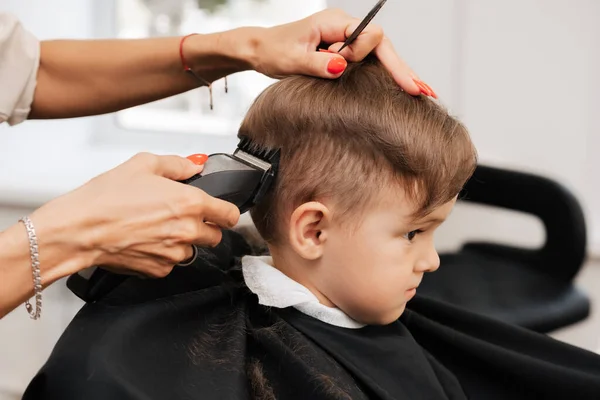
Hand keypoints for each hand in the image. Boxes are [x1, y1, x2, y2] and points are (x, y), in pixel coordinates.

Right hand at [31, 153, 239, 277]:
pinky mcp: (158, 270)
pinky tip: (144, 241)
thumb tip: (195, 165)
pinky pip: (170, 264)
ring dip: (182, 242)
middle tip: (181, 217)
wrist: (78, 230)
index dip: (226, 212)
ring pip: (192, 251)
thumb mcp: (143, 164)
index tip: (220, 211)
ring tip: (156, 228)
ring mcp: (174, 253)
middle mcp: (187, 231)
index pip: (230, 215)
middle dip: (204, 227)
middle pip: (215, 236)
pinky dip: (162, 255)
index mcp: (190, 203)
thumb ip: (177, 164)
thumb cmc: (105, 198)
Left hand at [248, 8, 435, 97]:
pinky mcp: (344, 51)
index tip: (341, 65)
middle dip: (401, 68)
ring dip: (399, 73)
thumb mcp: (292, 61)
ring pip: (380, 54)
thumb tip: (342, 66)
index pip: (369, 34)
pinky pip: (370, 62)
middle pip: (383, 46)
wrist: (261, 49)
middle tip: (422, 91)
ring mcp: (347, 39)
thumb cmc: (274, 52)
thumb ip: (317, 64)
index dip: (364, 52)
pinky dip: (387, 74)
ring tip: (423, 91)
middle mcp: (345, 28)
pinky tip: (405, 85)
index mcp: (335, 22)